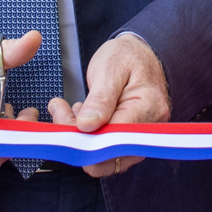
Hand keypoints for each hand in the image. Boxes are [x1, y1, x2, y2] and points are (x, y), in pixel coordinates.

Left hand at [46, 33, 168, 178]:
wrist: (139, 53)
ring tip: (71, 110)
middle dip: (79, 139)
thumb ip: (100, 98)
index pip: (113, 139)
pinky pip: (107, 152)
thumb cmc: (126, 56)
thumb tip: (87, 126)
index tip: (62, 115)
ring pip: (105, 159)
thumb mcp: (110, 69)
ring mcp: (142, 137)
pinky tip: (83, 119)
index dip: (83, 136)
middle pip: (109, 156)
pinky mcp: (131, 140)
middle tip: (61, 111)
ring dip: (82, 139)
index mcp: (149, 108)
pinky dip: (89, 139)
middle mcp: (150, 129)